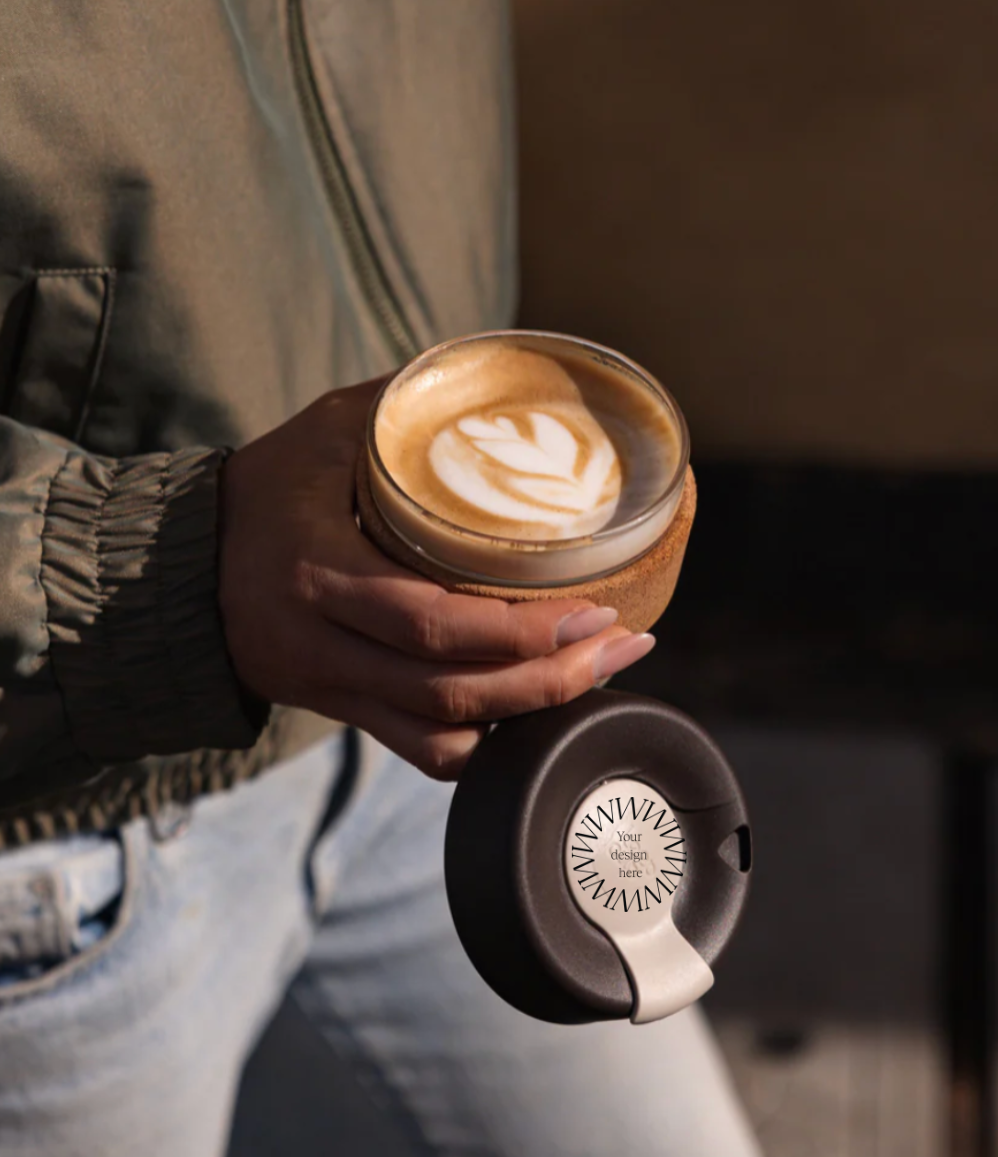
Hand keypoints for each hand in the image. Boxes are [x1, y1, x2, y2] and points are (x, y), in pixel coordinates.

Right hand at [217, 377, 655, 779]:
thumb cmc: (265, 487)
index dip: (519, 631)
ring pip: (441, 736)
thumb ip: (402, 406)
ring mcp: (334, 688)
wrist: (181, 566)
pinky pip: (419, 752)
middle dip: (549, 680)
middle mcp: (325, 646)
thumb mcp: (325, 430)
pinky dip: (483, 743)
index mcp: (321, 574)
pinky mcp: (342, 709)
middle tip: (622, 645)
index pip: (431, 622)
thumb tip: (494, 376)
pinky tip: (533, 713)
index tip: (593, 610)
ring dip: (528, 718)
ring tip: (598, 676)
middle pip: (450, 692)